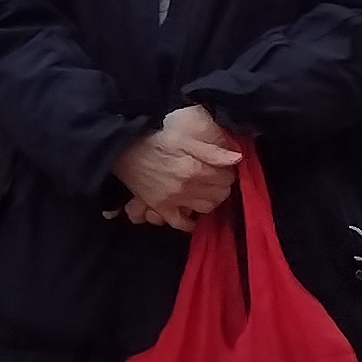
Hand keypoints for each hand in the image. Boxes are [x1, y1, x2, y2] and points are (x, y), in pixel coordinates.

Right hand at [111, 105, 241, 228]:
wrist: (123, 149)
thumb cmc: (156, 140)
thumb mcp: (185, 138)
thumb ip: (212, 150)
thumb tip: (237, 159)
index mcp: (194, 168)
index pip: (226, 177)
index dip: (228, 171)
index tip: (223, 167)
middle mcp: (186, 187)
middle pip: (220, 194)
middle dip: (222, 186)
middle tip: (216, 178)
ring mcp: (173, 200)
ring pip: (206, 208)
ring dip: (212, 200)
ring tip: (207, 191)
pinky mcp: (161, 207)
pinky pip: (181, 223)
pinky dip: (190, 222)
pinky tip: (193, 214)